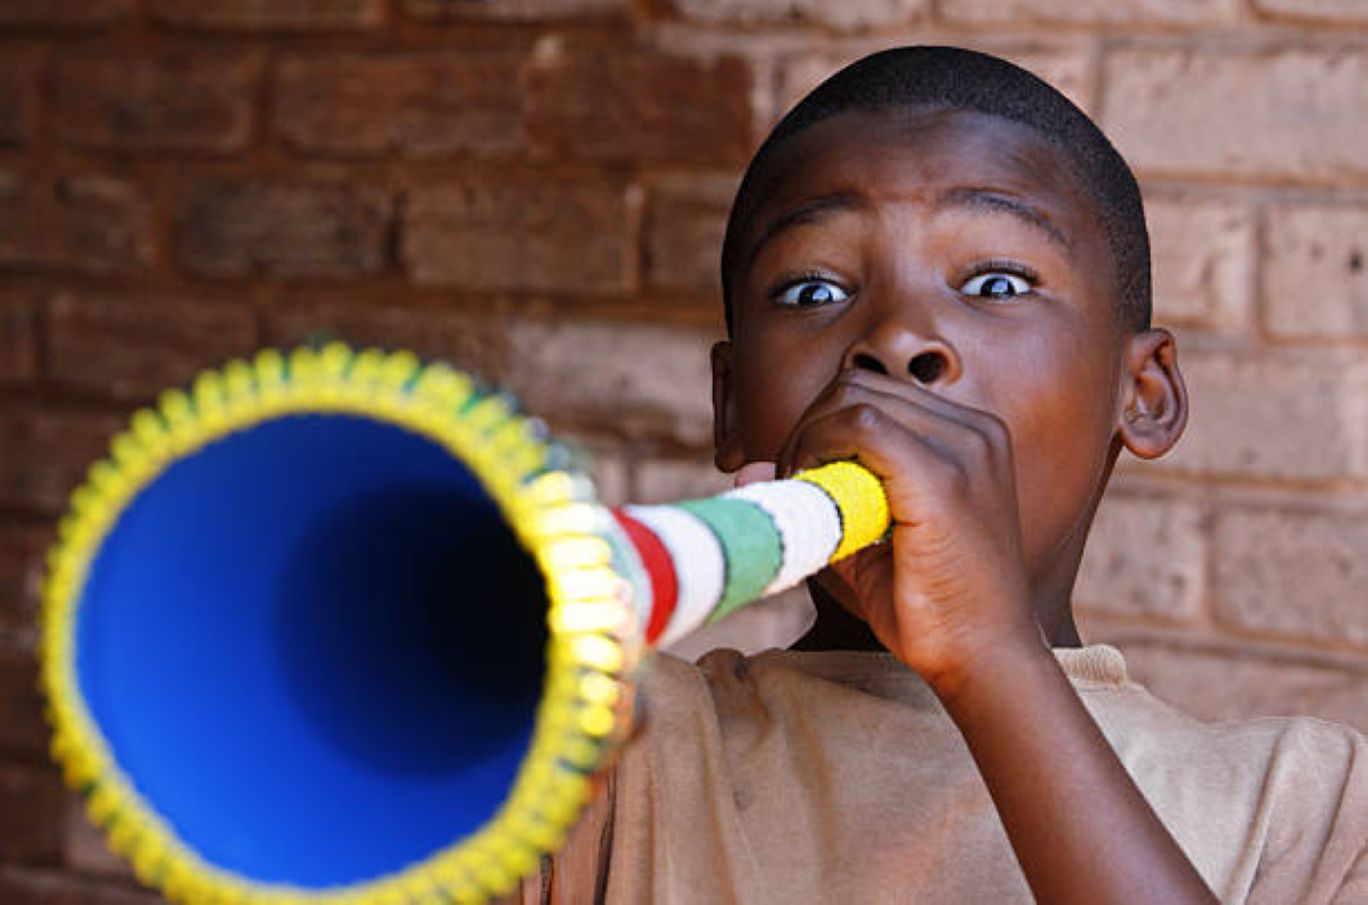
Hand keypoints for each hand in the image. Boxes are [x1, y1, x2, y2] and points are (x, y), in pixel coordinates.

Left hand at [765, 368, 1043, 690]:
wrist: (984, 660)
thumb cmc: (930, 608)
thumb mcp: (865, 542)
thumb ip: (815, 497)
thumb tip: (746, 469)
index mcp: (969, 437)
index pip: (874, 390)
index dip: (820, 424)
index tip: (803, 475)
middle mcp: (974, 430)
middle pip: (857, 384)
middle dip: (808, 426)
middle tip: (797, 484)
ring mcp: (965, 448)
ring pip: (853, 397)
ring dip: (810, 438)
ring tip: (808, 494)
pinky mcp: (944, 477)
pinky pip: (861, 427)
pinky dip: (821, 448)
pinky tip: (815, 493)